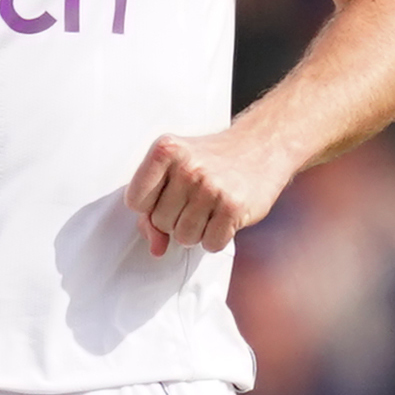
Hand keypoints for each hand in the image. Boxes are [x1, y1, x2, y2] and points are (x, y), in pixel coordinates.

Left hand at [125, 128, 293, 256]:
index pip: (134, 200)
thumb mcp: (175, 170)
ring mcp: (210, 187)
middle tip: (194, 200)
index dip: (149, 206)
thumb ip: (153, 208)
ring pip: (183, 237)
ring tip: (209, 208)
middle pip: (159, 222)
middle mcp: (186, 167)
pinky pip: (211, 244)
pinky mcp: (233, 206)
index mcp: (164, 150)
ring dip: (196, 231)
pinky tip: (224, 216)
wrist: (261, 147)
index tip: (166, 195)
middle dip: (175, 219)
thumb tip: (156, 248)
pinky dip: (216, 238)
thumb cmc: (211, 161)